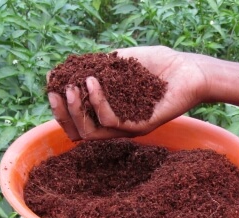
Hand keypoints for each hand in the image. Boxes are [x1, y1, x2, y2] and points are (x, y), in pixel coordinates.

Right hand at [47, 46, 209, 140]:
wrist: (189, 69)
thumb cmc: (157, 65)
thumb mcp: (119, 64)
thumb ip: (95, 68)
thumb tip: (63, 70)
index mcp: (109, 113)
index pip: (77, 121)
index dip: (60, 108)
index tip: (50, 86)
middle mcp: (117, 125)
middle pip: (79, 132)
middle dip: (63, 113)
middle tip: (57, 92)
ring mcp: (128, 128)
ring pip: (92, 132)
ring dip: (78, 110)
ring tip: (73, 87)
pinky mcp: (141, 126)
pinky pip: (112, 120)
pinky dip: (98, 101)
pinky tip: (94, 80)